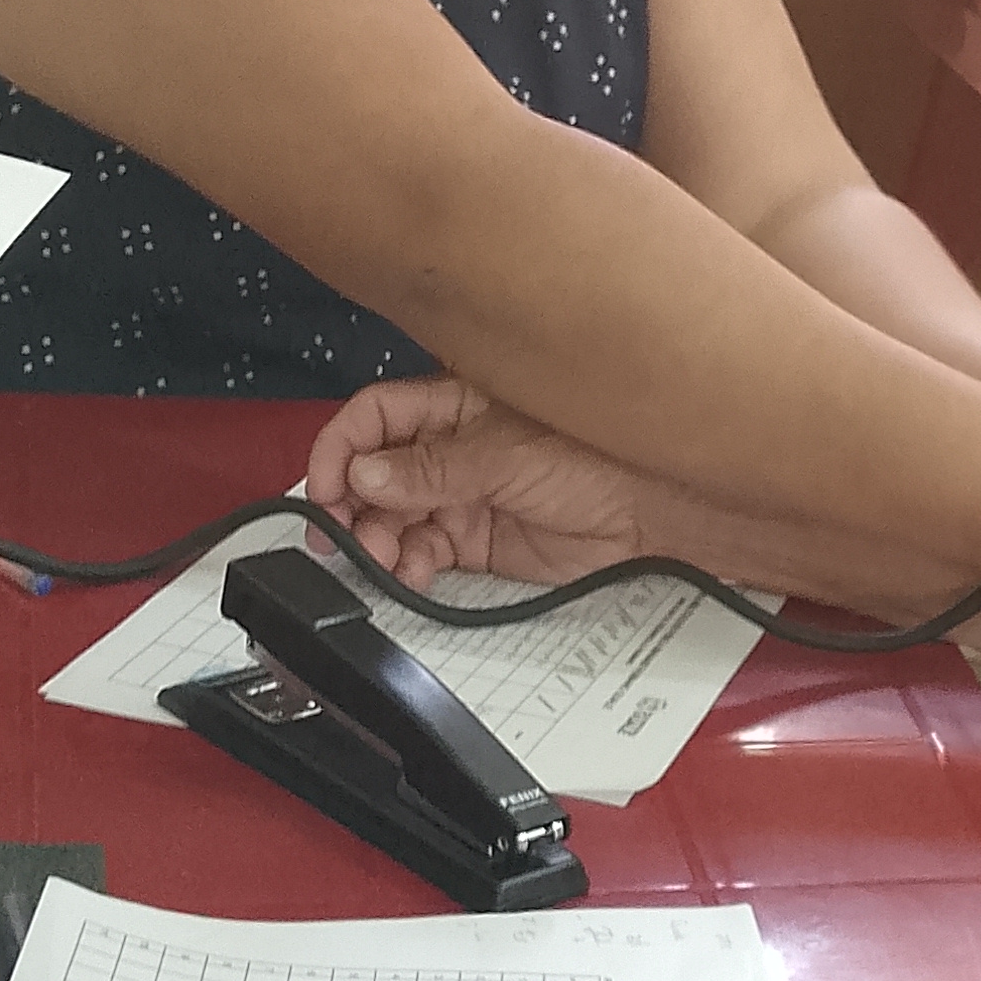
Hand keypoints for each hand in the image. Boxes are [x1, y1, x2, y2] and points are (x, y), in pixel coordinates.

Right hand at [301, 375, 646, 591]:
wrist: (653, 516)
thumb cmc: (602, 460)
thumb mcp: (507, 457)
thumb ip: (434, 469)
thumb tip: (365, 473)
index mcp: (455, 406)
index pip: (376, 416)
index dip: (342, 448)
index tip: (326, 486)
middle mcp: (452, 449)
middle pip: (375, 471)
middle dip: (350, 503)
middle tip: (340, 535)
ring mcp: (463, 497)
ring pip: (393, 517)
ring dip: (375, 540)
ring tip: (380, 559)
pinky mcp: (477, 543)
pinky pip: (423, 553)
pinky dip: (407, 566)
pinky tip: (410, 574)